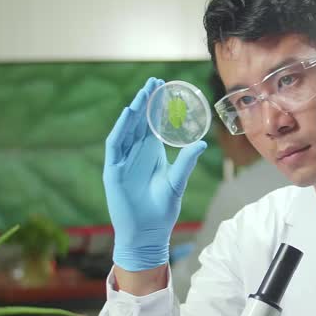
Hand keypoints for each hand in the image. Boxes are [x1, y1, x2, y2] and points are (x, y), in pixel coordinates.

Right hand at [103, 78, 206, 271]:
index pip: (152, 123)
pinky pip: (115, 146)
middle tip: (155, 81)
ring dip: (134, 111)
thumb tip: (202, 144)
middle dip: (145, 101)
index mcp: (152, 154)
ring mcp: (123, 161)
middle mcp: (136, 154)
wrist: (147, 233)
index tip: (163, 87)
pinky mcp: (114, 171)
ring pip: (127, 129)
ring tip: (143, 93)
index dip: (156, 106)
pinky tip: (127, 116)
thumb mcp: (177, 182)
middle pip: (139, 121)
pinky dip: (120, 130)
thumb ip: (186, 162)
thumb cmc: (162, 210)